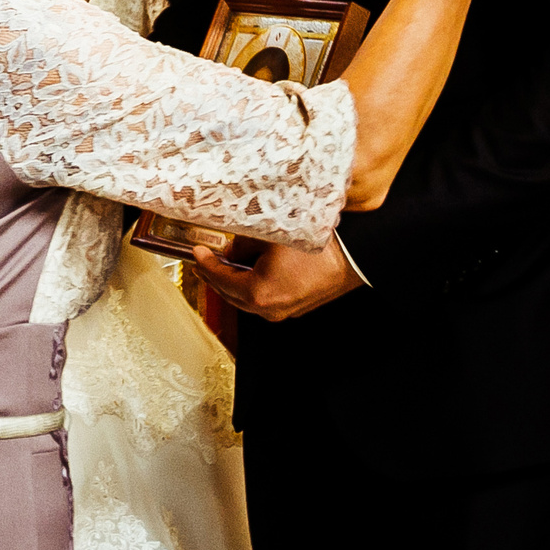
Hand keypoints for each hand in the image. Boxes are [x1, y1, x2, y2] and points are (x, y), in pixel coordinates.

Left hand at [192, 240, 363, 320]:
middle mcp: (268, 309)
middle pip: (229, 294)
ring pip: (246, 300)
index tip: (197, 251)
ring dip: (233, 282)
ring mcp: (282, 312)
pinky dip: (252, 287)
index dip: (206, 263)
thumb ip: (241, 245)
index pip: (220, 278)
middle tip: (205, 261)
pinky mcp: (294, 309)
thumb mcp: (270, 237)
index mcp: (258, 292)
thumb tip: (228, 251)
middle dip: (215, 276)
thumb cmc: (315, 245)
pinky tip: (251, 271)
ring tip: (226, 264)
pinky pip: (264, 300)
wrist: (351, 258)